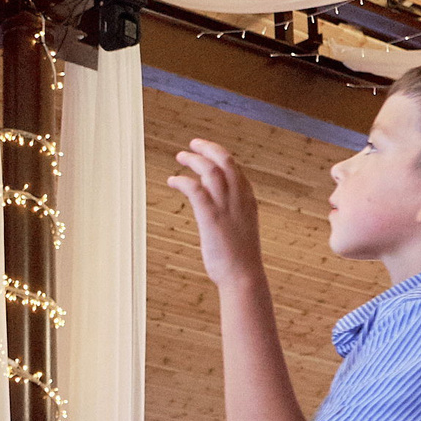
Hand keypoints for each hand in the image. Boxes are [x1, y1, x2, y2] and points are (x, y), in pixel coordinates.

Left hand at [168, 138, 267, 289]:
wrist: (243, 276)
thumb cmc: (240, 258)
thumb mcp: (240, 229)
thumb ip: (231, 214)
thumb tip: (215, 209)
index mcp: (248, 200)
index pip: (236, 169)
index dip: (220, 157)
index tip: (207, 154)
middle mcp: (239, 198)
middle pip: (226, 161)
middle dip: (209, 148)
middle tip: (193, 144)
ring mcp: (226, 207)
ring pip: (211, 170)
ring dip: (193, 160)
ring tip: (180, 157)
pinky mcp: (211, 217)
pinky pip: (195, 189)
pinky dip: (182, 181)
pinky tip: (172, 181)